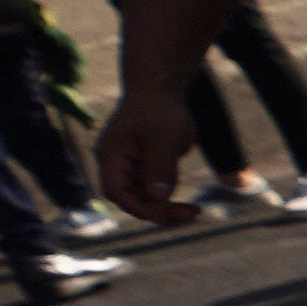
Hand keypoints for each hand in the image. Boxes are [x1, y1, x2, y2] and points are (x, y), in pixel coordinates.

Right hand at [95, 79, 196, 217]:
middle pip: (131, 199)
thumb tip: (159, 197)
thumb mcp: (163, 138)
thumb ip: (160, 168)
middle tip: (190, 215)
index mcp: (111, 157)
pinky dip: (170, 200)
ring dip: (166, 209)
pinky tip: (191, 206)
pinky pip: (154, 190)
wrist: (160, 89)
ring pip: (144, 198)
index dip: (139, 207)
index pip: (117, 192)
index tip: (165, 214)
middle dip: (157, 211)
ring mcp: (130, 167)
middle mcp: (116, 165)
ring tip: (195, 212)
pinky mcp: (144, 167)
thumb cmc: (159, 109)